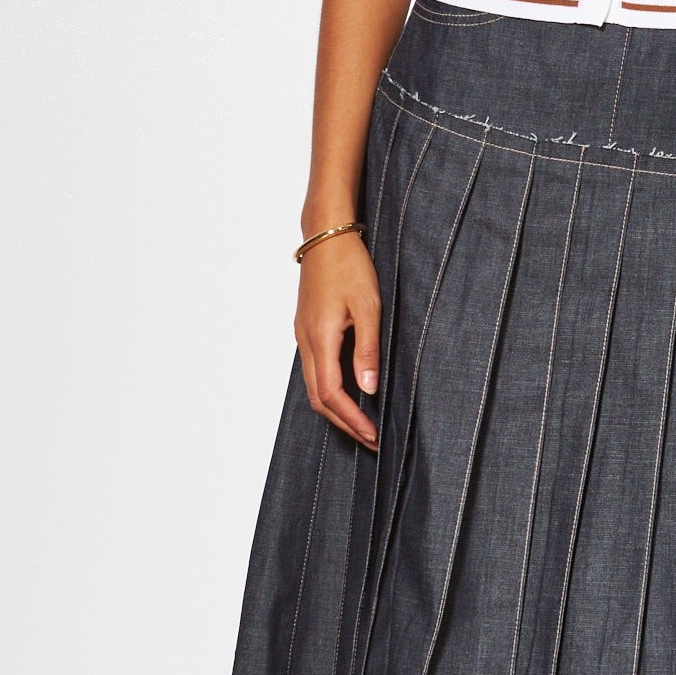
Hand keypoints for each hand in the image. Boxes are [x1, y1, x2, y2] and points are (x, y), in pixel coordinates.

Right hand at [296, 232, 381, 447]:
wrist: (326, 235)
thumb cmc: (350, 265)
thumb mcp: (369, 307)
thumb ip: (367, 349)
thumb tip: (368, 388)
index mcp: (320, 338)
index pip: (332, 394)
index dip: (352, 419)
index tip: (372, 435)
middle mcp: (305, 341)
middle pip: (318, 398)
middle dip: (344, 423)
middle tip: (370, 438)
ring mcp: (303, 335)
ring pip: (313, 386)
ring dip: (336, 409)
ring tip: (362, 422)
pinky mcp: (306, 328)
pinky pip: (314, 370)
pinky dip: (330, 390)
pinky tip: (350, 392)